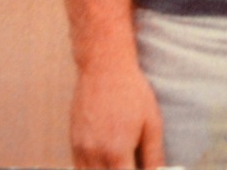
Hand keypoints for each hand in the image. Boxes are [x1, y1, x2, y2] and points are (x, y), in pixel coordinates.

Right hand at [69, 49, 163, 168]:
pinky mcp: (73, 141)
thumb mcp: (152, 123)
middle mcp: (95, 154)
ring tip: (119, 162)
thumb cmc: (131, 91)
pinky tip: (106, 162)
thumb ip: (154, 155)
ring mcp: (80, 149)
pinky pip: (79, 167)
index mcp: (117, 151)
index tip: (140, 169)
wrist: (104, 67)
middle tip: (130, 164)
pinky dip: (91, 169)